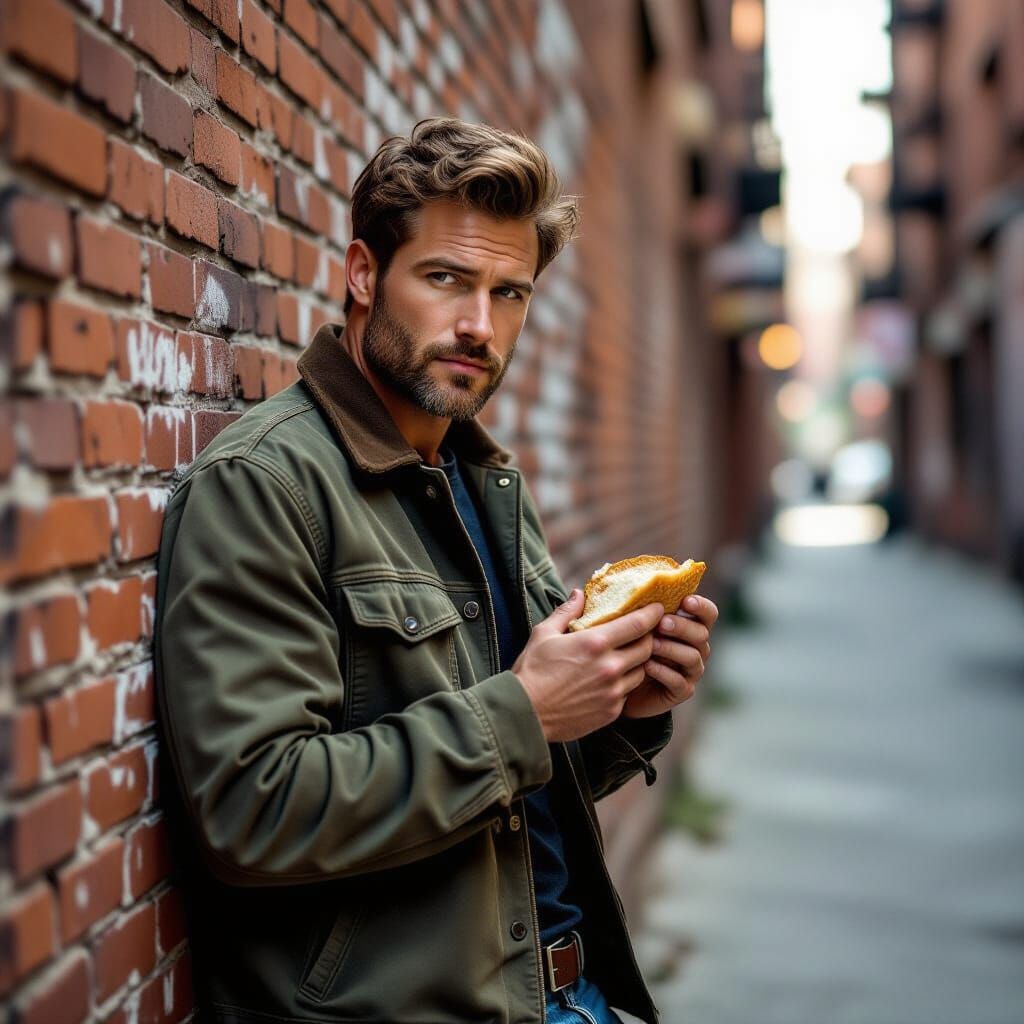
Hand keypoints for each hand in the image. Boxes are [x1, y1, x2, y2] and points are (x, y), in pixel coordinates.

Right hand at [512, 590, 663, 741]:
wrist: (525, 714)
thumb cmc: (531, 671)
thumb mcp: (544, 634)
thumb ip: (566, 612)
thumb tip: (579, 594)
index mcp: (594, 643)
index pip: (638, 624)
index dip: (653, 613)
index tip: (658, 608)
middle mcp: (610, 667)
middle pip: (647, 647)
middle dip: (649, 637)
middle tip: (643, 632)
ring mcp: (613, 692)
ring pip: (642, 671)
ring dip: (638, 662)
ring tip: (627, 656)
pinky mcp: (611, 712)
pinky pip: (628, 692)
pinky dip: (625, 683)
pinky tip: (611, 679)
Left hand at [620, 595, 718, 718]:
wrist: (623, 683)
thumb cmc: (629, 645)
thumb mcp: (634, 624)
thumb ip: (640, 608)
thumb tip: (631, 585)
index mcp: (690, 626)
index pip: (708, 613)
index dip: (701, 606)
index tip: (685, 601)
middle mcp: (696, 647)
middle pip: (701, 633)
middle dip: (682, 626)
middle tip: (662, 623)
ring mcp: (691, 671)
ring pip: (692, 657)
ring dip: (671, 648)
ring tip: (651, 645)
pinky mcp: (682, 691)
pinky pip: (680, 682)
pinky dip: (664, 672)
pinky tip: (647, 666)